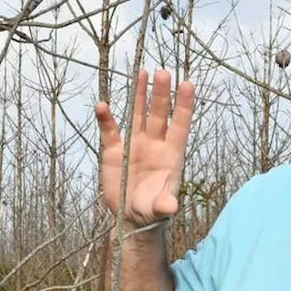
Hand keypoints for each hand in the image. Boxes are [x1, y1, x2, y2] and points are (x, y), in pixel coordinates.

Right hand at [97, 69, 194, 227]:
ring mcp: (134, 145)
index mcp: (170, 154)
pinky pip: (110, 131)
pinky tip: (103, 106)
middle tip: (163, 72)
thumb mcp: (158, 210)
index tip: (187, 84)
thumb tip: (172, 207)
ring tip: (142, 72)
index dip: (183, 106)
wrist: (130, 218)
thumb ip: (164, 205)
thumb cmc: (151, 211)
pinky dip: (106, 119)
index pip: (179, 126)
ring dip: (140, 95)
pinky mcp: (114, 151)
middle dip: (161, 94)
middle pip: (159, 114)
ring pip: (138, 115)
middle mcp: (154, 144)